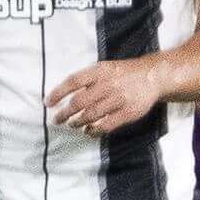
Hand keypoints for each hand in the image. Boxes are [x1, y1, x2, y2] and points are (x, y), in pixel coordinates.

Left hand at [46, 56, 166, 136]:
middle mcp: (108, 84)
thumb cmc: (122, 73)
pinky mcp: (128, 112)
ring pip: (91, 115)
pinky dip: (94, 131)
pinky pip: (106, 125)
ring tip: (72, 124)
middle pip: (79, 101)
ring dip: (77, 122)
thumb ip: (86, 79)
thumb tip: (62, 93)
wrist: (152, 76)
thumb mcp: (104, 67)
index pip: (73, 81)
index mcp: (100, 71)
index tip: (48, 103)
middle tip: (57, 119)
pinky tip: (88, 131)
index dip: (58, 92)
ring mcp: (119, 99)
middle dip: (65, 113)